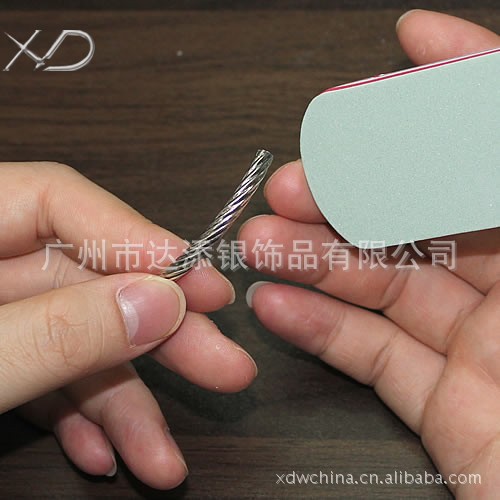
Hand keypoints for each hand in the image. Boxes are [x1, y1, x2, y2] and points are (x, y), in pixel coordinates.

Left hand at [0, 162, 256, 487]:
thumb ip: (55, 331)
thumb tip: (156, 304)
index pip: (61, 200)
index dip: (136, 237)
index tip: (198, 281)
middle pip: (89, 279)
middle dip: (158, 331)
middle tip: (222, 361)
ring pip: (77, 341)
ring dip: (123, 401)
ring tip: (160, 453)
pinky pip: (47, 377)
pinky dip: (79, 415)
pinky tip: (101, 450)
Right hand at [240, 11, 499, 497]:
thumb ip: (498, 173)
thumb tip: (482, 84)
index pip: (499, 144)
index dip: (459, 81)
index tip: (412, 44)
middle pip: (426, 215)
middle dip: (354, 188)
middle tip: (296, 180)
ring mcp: (483, 347)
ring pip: (385, 285)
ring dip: (315, 260)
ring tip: (262, 241)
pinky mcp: (448, 404)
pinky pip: (374, 357)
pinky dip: (319, 330)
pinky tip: (277, 305)